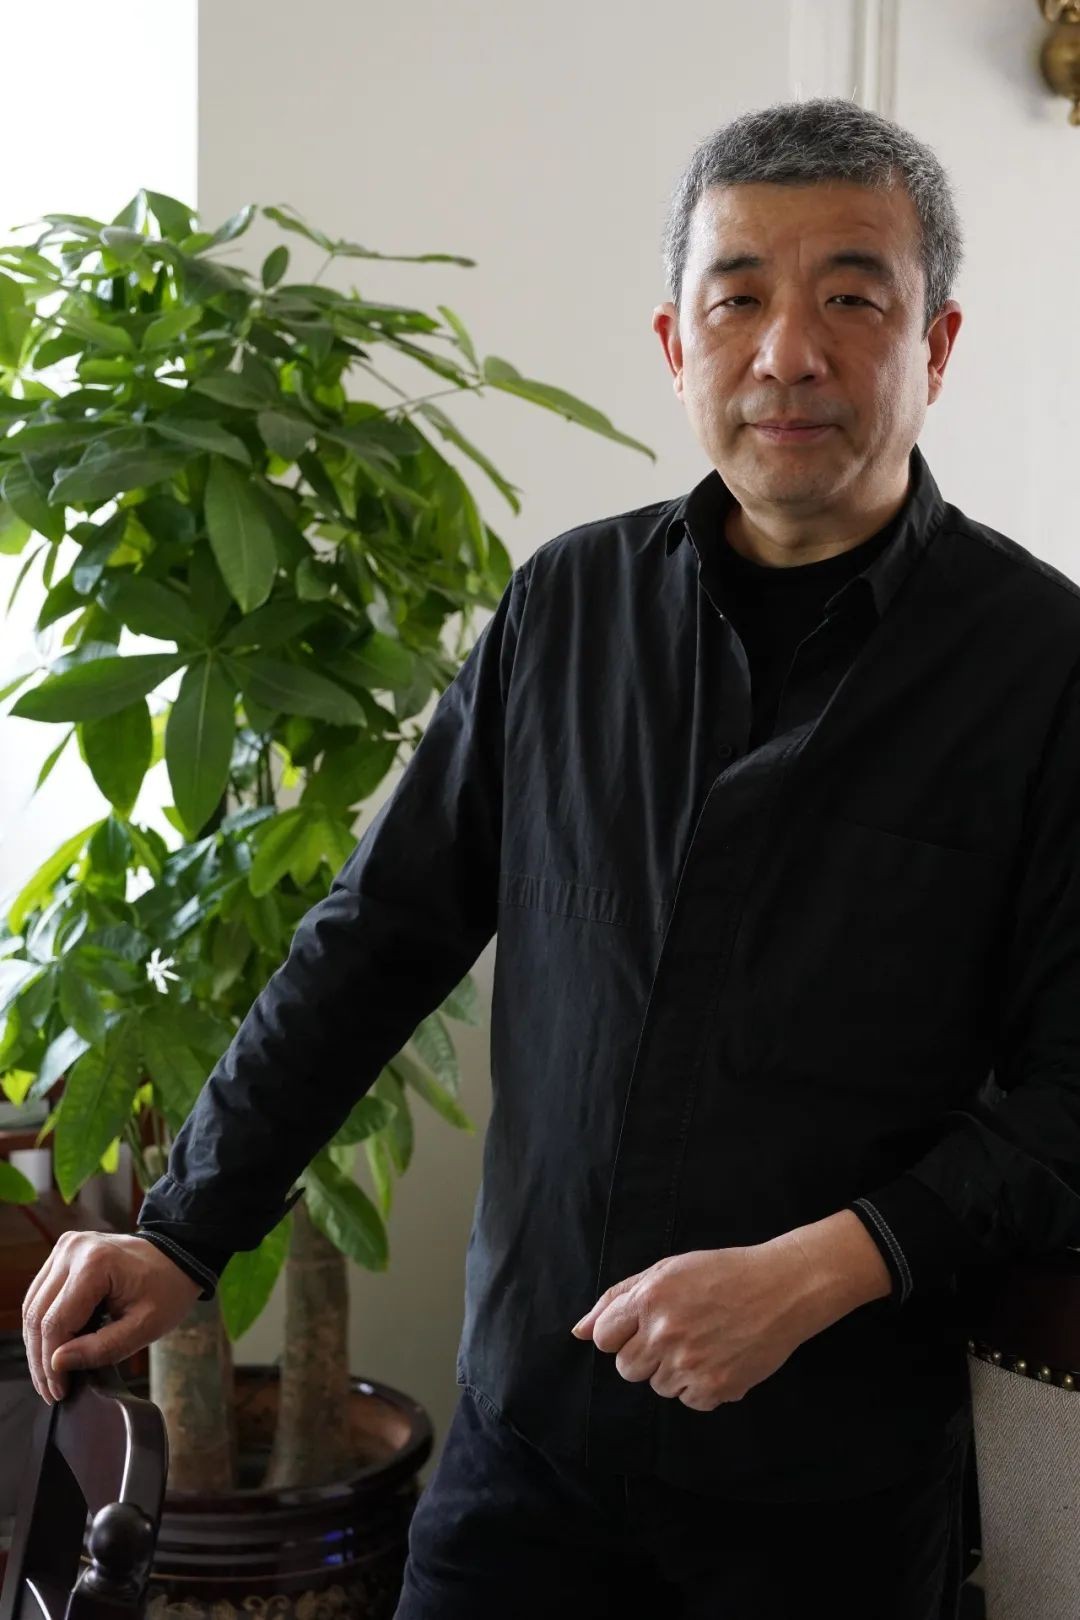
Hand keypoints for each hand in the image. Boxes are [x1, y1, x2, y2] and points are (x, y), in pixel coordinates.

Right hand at [22, 1232, 202, 1405]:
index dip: (51, 1364)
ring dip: (37, 1346)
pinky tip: (53, 1351)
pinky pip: (40, 1296)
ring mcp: (65, 1248)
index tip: (59, 1392)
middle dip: (40, 1360)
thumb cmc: (168, 1288)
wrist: (179, 1256)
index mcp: (95, 1262)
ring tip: (49, 1378)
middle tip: (51, 1392)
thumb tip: (57, 1364)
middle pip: (37, 1315)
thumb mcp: (145, 1327)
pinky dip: (43, 1326)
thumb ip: (102, 1349)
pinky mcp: (63, 1255)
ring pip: (32, 1306)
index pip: (56, 1322)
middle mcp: (73, 1250)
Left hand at [570, 1243, 823, 1411]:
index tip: (645, 1326)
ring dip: (674, 1370)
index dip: (622, 1333)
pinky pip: (689, 1401)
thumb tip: (579, 1332)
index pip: (604, 1339)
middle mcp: (664, 1333)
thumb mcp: (667, 1270)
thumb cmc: (722, 1274)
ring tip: (705, 1341)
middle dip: (645, 1354)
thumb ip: (617, 1299)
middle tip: (678, 1333)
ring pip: (658, 1386)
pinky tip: (720, 1357)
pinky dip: (702, 1386)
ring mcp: (689, 1364)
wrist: (782, 1289)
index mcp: (649, 1298)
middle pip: (626, 1369)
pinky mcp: (715, 1389)